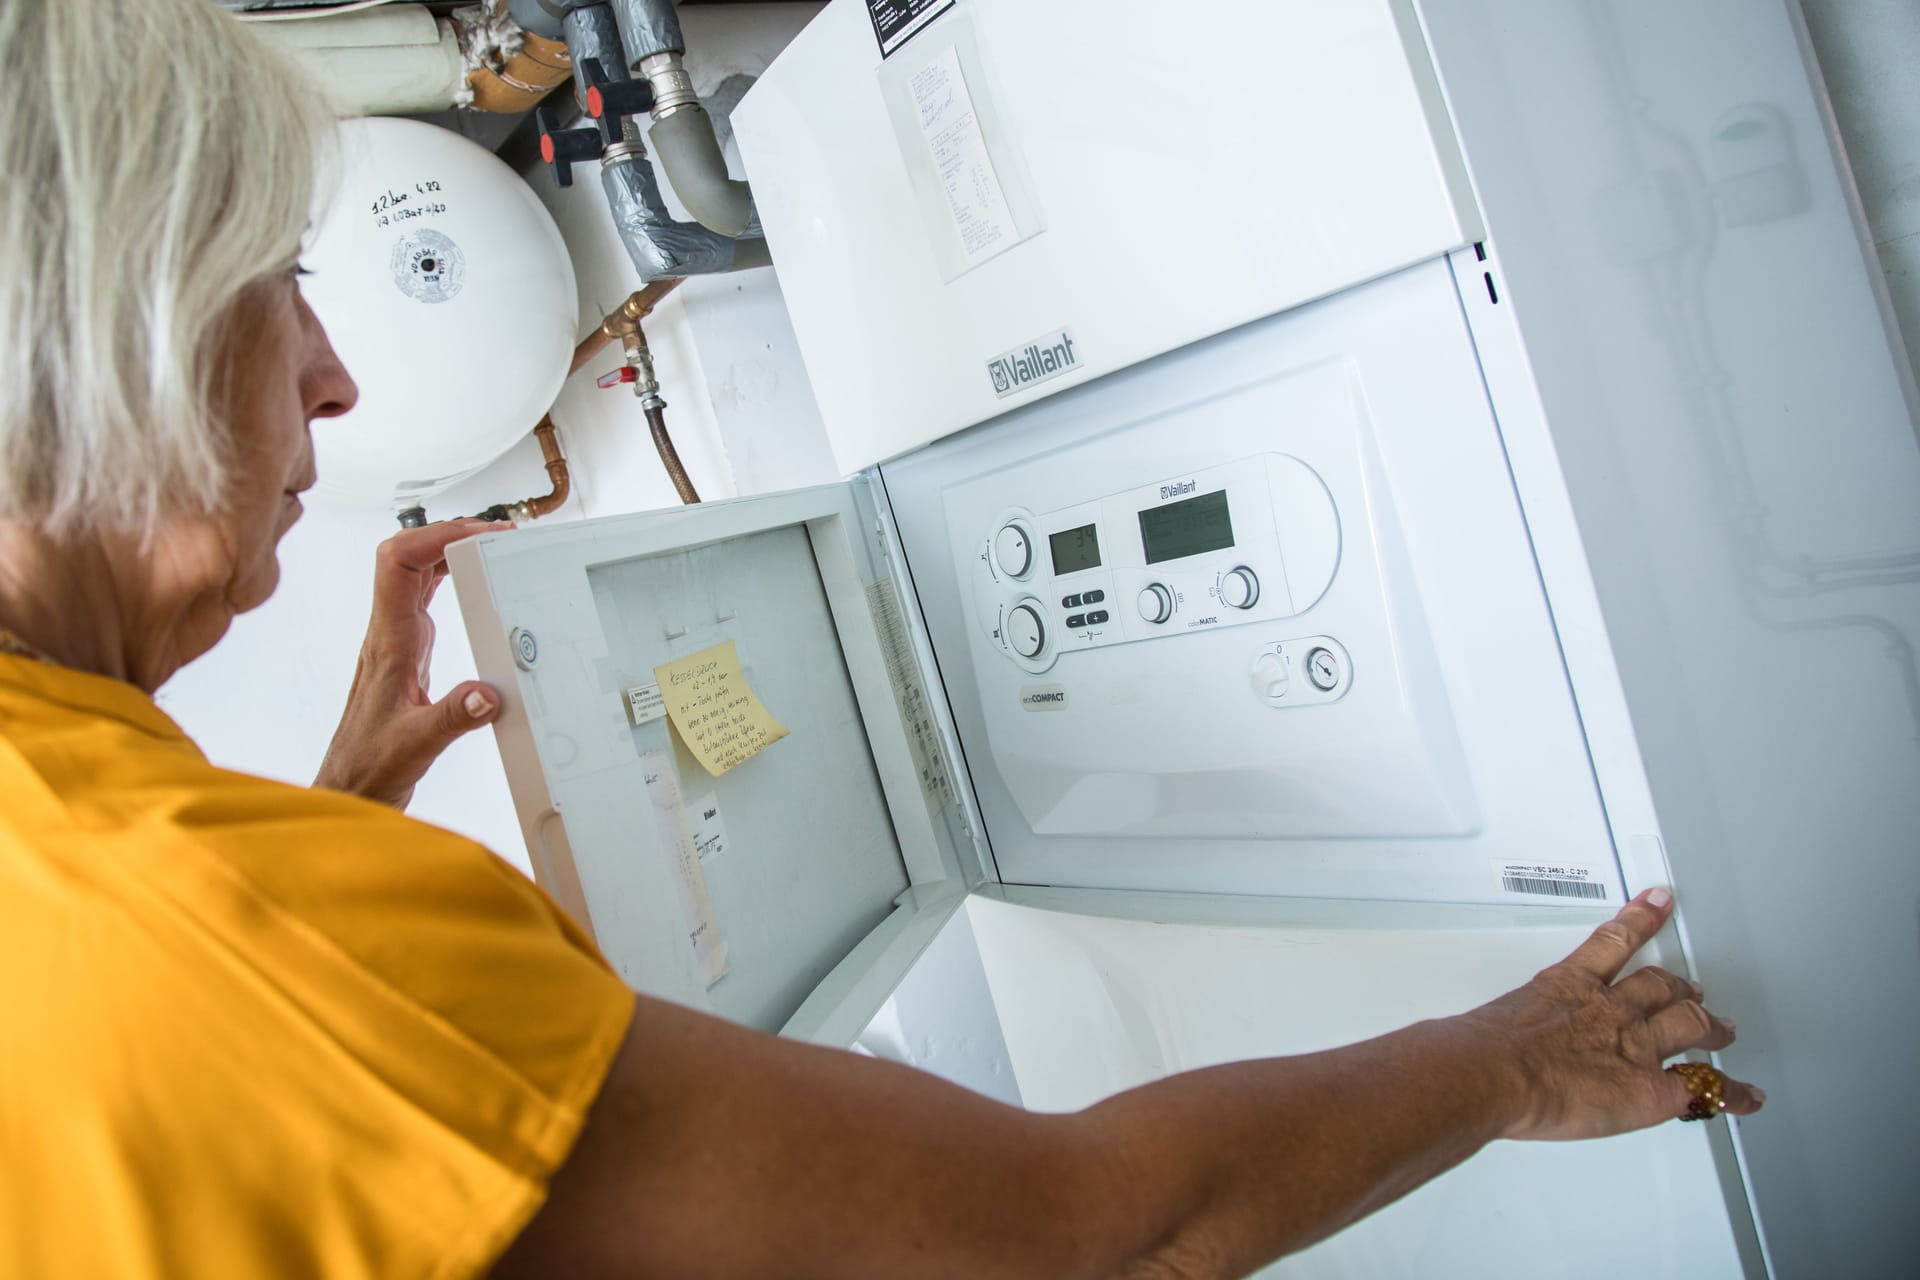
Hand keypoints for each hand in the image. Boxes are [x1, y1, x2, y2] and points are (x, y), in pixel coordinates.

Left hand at [313, 520, 511, 809]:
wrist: (350, 786)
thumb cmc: (369, 766)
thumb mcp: (417, 746)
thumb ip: (453, 718)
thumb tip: (489, 692)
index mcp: (388, 641)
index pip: (398, 563)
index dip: (435, 537)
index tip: (478, 535)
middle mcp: (389, 632)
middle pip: (407, 555)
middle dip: (449, 533)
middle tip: (495, 534)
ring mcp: (397, 638)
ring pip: (415, 572)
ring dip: (449, 551)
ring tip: (490, 546)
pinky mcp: (408, 651)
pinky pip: (424, 597)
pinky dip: (449, 578)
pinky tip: (473, 582)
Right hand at [1457, 888, 1764, 1140]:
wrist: (1498, 1070)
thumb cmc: (1485, 1048)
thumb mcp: (1483, 1025)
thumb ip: (1491, 1033)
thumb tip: (1462, 1048)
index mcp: (1570, 986)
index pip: (1613, 941)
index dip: (1640, 919)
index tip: (1657, 900)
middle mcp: (1610, 1010)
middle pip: (1659, 986)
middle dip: (1680, 987)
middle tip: (1692, 986)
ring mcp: (1636, 1046)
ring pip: (1688, 1024)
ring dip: (1710, 1026)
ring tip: (1723, 1028)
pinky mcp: (1651, 1087)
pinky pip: (1703, 1086)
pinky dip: (1732, 1092)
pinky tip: (1746, 1095)